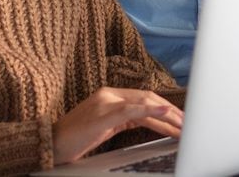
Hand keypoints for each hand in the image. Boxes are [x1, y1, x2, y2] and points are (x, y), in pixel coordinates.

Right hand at [52, 87, 183, 163]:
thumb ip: (124, 120)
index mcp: (110, 96)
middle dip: (170, 111)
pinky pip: (132, 110)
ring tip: (182, 125)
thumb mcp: (105, 127)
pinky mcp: (104, 114)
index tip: (179, 118)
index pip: (144, 98)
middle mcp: (109, 95)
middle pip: (148, 98)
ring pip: (144, 103)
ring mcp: (106, 103)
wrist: (50, 144)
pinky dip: (151, 110)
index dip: (164, 107)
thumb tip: (149, 122)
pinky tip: (165, 113)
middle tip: (187, 123)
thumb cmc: (75, 139)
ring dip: (167, 115)